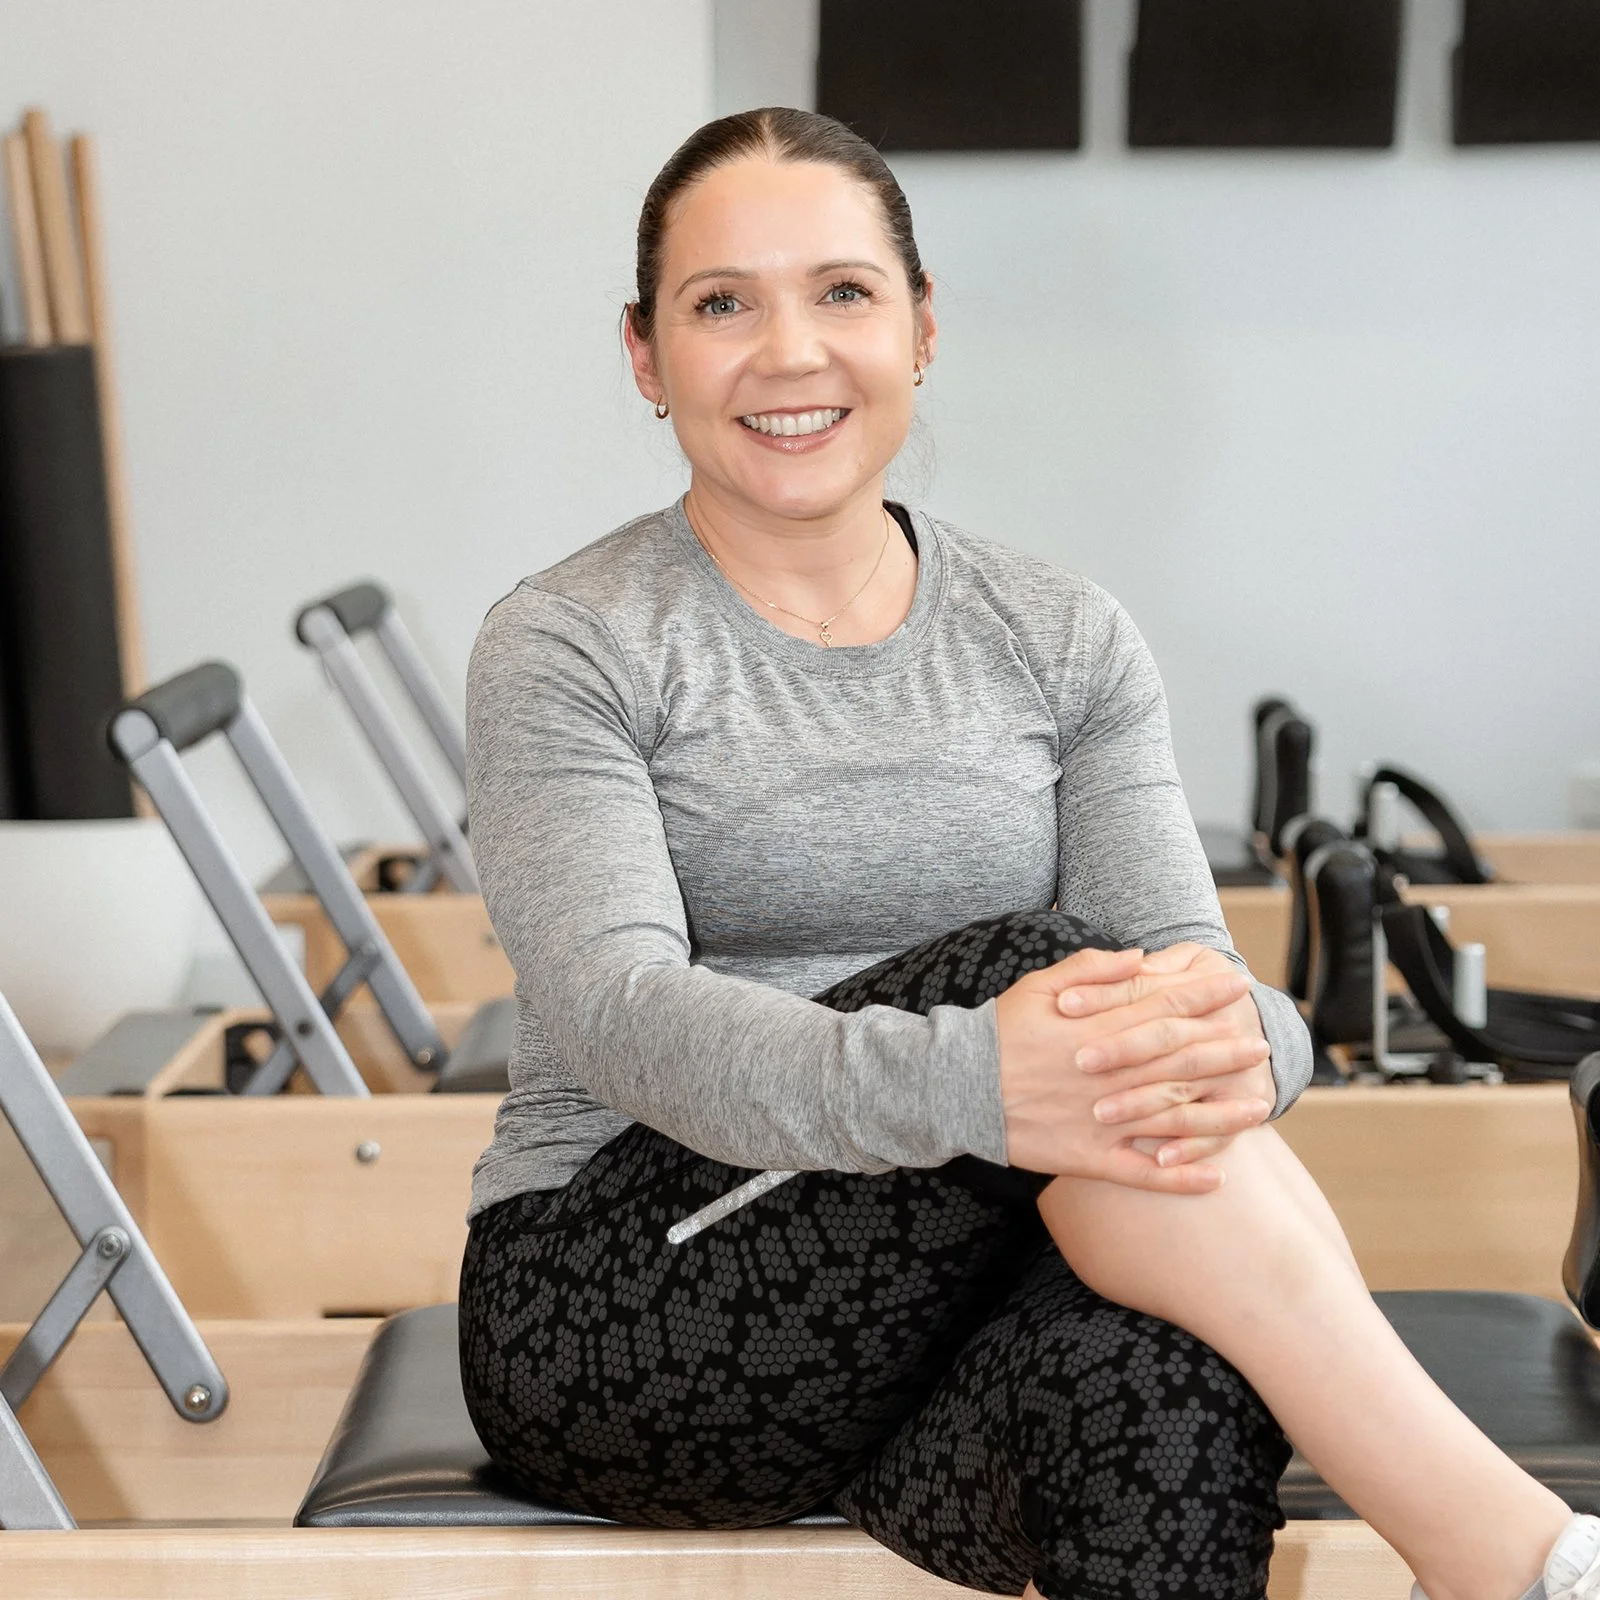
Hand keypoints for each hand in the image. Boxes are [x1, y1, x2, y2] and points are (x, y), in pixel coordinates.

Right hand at [995, 946, 1272, 1193]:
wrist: (955, 1086)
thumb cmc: (999, 1031)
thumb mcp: (1038, 984)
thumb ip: (1092, 968)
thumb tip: (1140, 956)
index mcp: (1096, 1029)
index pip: (1162, 1008)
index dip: (1203, 996)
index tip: (1235, 986)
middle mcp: (1106, 1074)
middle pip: (1177, 1060)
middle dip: (1223, 1050)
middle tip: (1260, 1045)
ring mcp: (1100, 1119)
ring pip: (1171, 1118)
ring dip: (1218, 1115)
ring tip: (1257, 1108)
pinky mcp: (1087, 1157)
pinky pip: (1141, 1173)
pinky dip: (1178, 1178)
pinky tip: (1214, 1179)